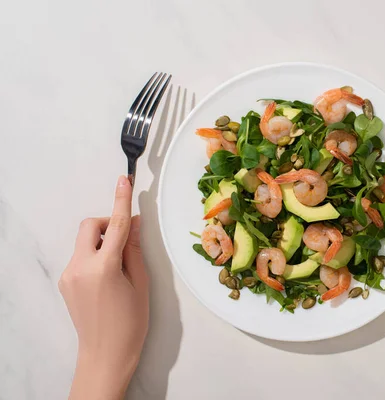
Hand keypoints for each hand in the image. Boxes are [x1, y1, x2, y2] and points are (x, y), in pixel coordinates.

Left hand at [59, 176, 148, 399]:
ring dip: (101, 242)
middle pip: (89, 226)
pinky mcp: (65, 281)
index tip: (123, 180)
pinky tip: (108, 277)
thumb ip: (133, 249)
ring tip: (119, 266)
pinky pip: (80, 256)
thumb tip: (133, 223)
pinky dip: (95, 255)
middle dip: (106, 223)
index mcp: (104, 267)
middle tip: (125, 238)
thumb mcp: (140, 283)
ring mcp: (68, 274)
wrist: (105, 353)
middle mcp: (80, 267)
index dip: (121, 201)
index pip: (114, 225)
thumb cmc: (131, 322)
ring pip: (84, 241)